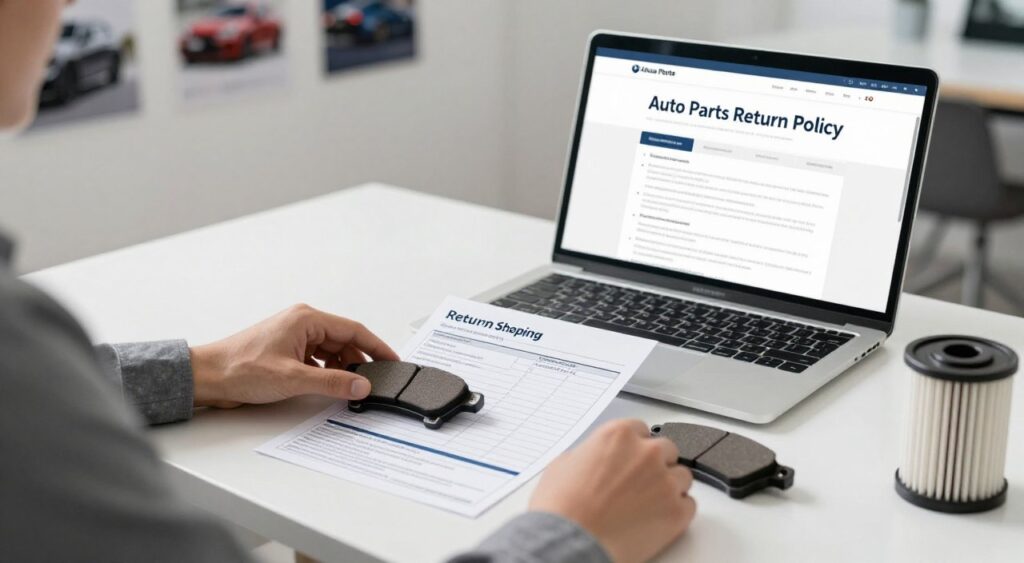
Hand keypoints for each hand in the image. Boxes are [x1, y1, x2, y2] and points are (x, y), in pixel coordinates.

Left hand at [189, 304, 398, 407]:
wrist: (208, 376)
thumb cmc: (240, 368)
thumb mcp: (293, 378)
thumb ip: (332, 383)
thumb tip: (362, 385)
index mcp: (306, 319)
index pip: (354, 330)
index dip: (377, 347)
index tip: (392, 361)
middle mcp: (302, 323)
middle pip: (344, 341)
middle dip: (359, 361)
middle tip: (374, 381)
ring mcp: (294, 337)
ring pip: (331, 351)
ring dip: (342, 369)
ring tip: (351, 388)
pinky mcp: (287, 351)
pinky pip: (317, 359)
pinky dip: (327, 372)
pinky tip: (330, 386)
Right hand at [528, 419, 695, 562]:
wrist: (570, 542)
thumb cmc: (562, 509)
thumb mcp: (564, 463)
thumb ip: (590, 453)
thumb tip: (594, 460)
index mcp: (619, 435)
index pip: (642, 430)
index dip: (635, 447)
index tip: (632, 458)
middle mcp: (647, 453)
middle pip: (667, 450)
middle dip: (656, 465)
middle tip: (640, 483)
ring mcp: (665, 482)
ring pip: (682, 477)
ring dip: (669, 487)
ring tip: (648, 504)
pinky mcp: (677, 512)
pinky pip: (689, 505)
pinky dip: (676, 511)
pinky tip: (657, 518)